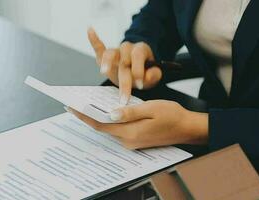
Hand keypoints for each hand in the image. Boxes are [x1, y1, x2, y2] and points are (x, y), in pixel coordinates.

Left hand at [69, 100, 208, 148]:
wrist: (187, 128)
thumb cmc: (172, 115)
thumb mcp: (151, 109)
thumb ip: (130, 112)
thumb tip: (111, 113)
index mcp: (131, 132)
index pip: (101, 125)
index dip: (85, 116)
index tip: (71, 107)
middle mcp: (129, 140)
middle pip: (103, 128)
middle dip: (89, 116)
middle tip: (76, 104)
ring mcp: (133, 142)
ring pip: (110, 129)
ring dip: (99, 118)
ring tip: (88, 105)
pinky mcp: (137, 139)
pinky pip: (119, 130)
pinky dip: (111, 121)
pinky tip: (108, 112)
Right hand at [87, 27, 161, 104]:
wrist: (136, 70)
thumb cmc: (144, 73)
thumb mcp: (153, 76)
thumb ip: (154, 75)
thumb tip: (148, 76)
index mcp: (141, 51)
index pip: (138, 56)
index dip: (138, 70)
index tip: (140, 85)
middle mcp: (127, 48)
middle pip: (124, 61)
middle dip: (124, 80)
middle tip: (124, 97)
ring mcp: (116, 51)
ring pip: (110, 53)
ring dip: (107, 62)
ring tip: (104, 72)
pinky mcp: (105, 55)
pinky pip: (99, 47)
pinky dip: (94, 40)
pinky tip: (90, 30)